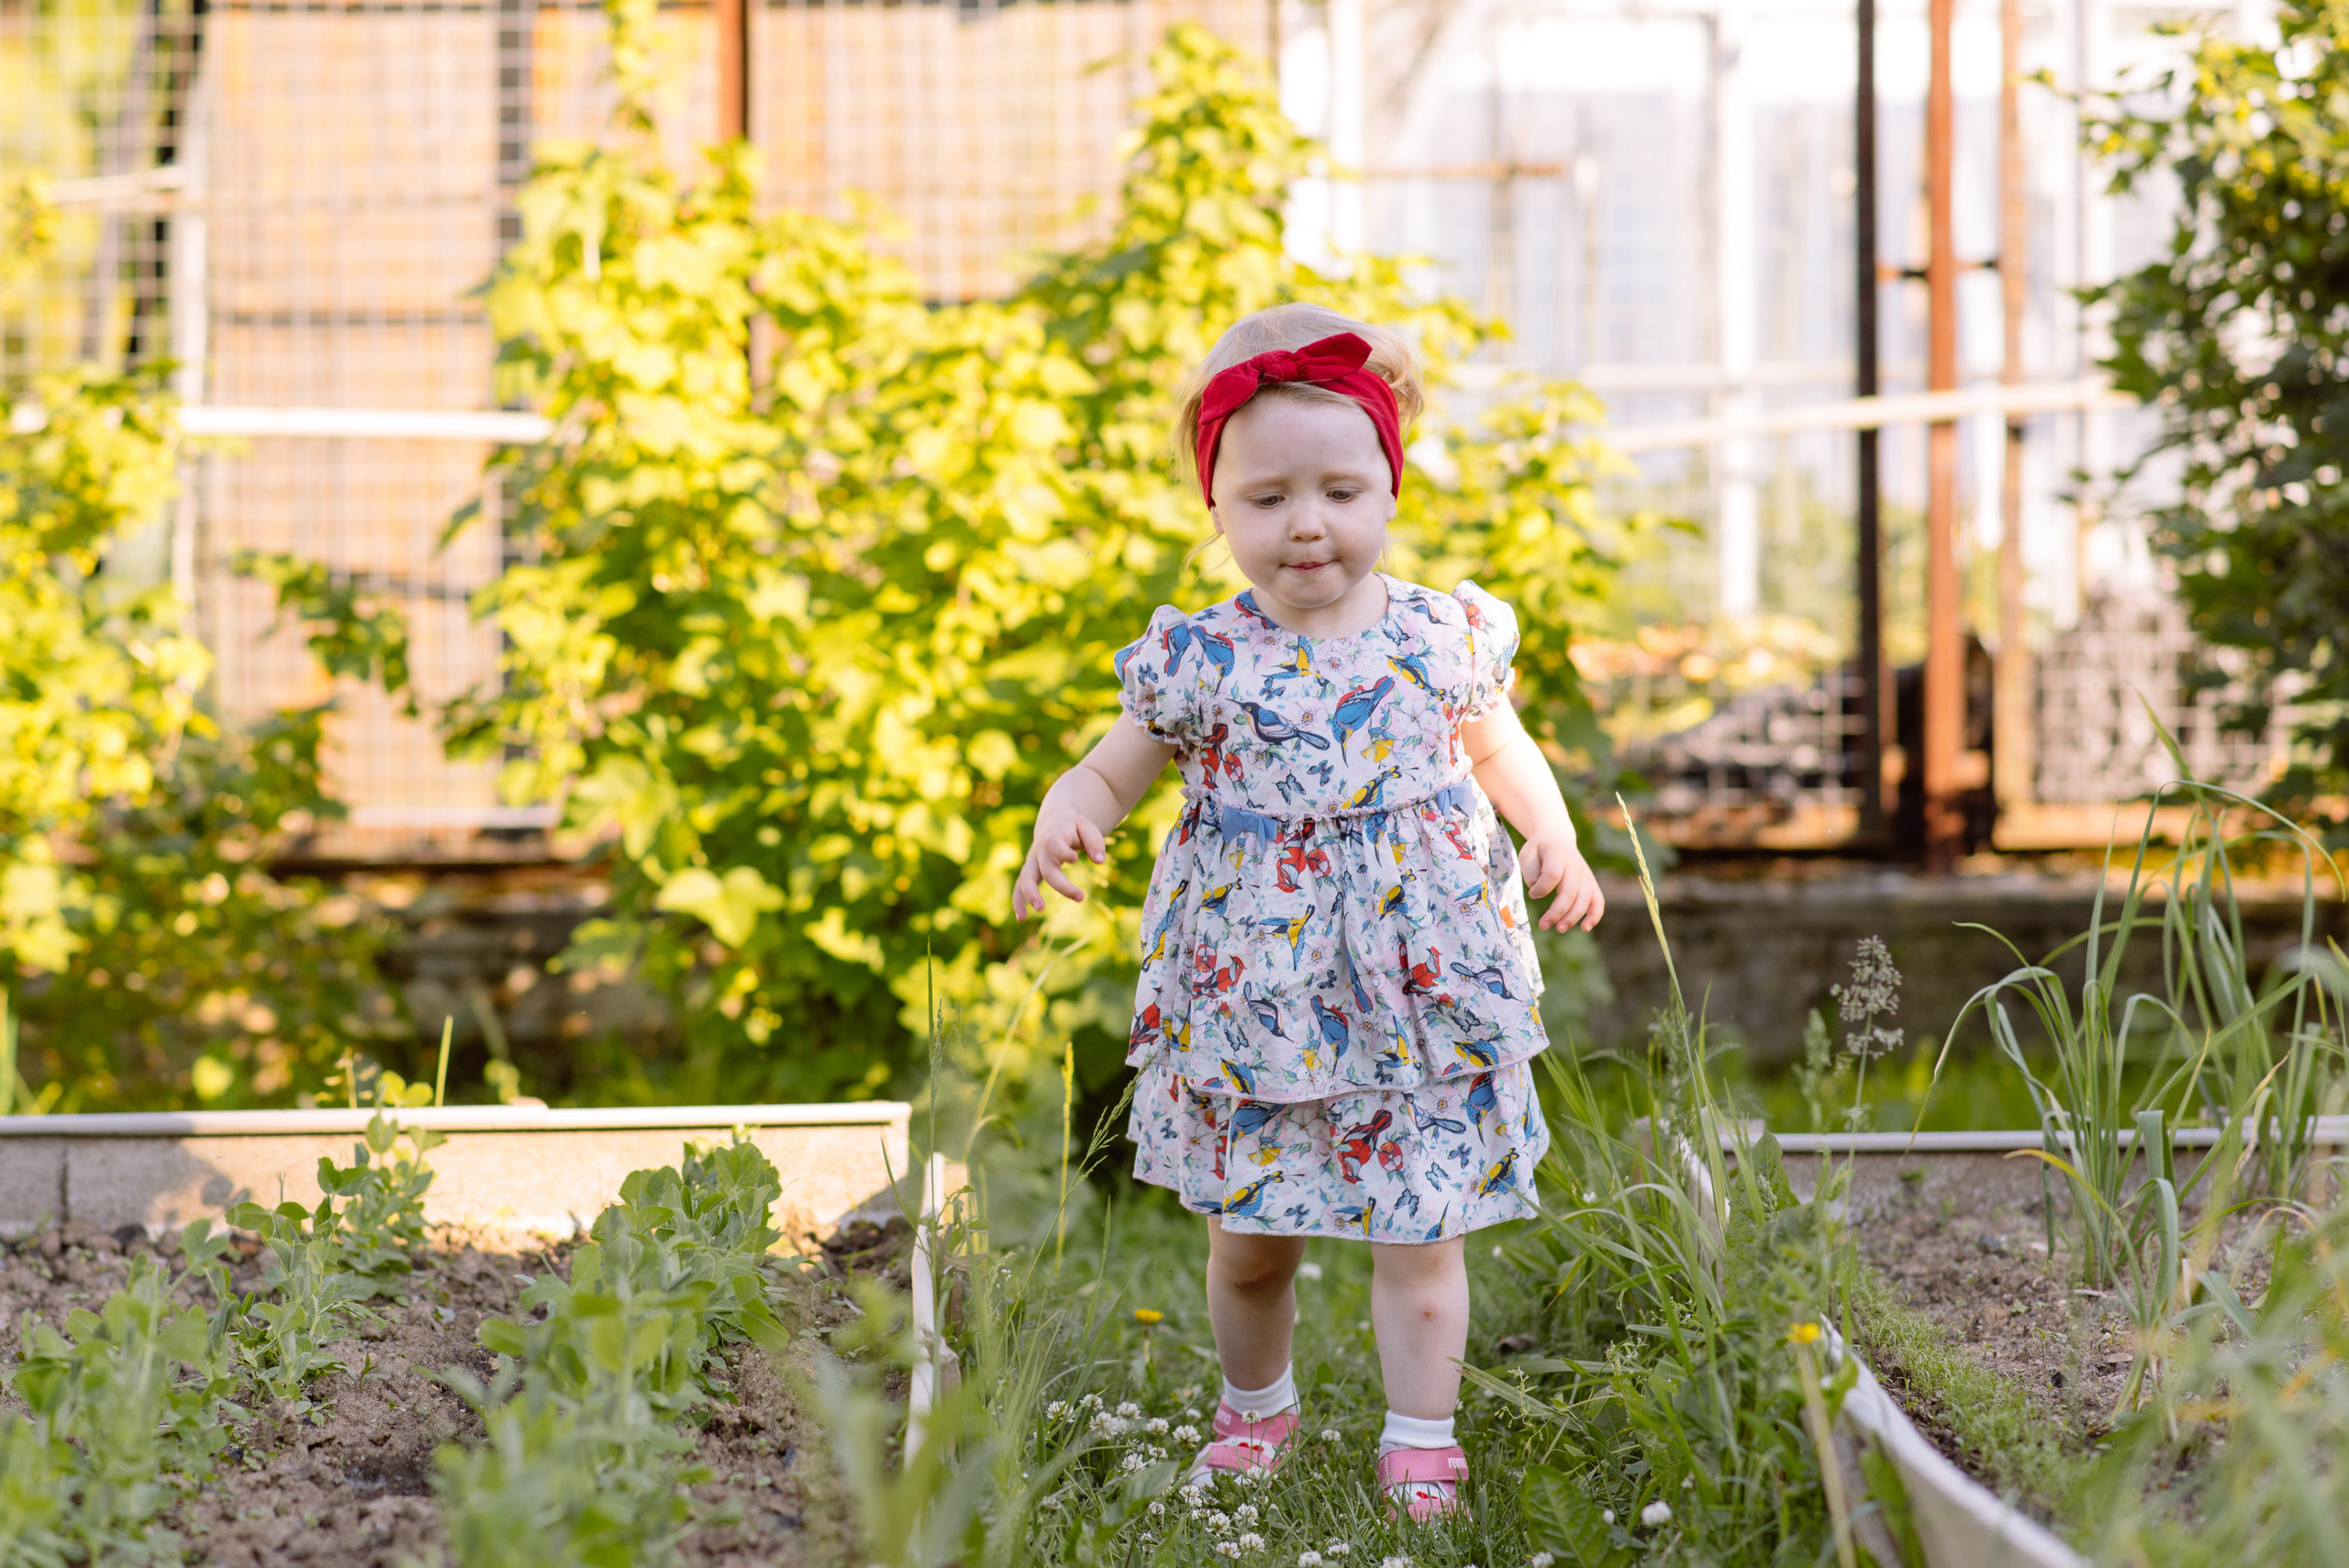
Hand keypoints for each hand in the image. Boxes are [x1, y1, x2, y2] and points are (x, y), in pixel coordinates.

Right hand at [1012, 804, 1107, 919]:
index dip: (1062, 851)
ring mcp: (1032, 862)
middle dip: (1062, 884)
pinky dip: (1018, 902)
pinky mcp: (1029, 872)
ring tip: (1040, 909)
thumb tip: (1100, 861)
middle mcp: (1040, 850)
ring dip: (1030, 894)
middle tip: (1081, 897)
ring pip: (1026, 878)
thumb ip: (1095, 842)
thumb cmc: (1074, 827)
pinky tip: (1021, 918)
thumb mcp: (1087, 827)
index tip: (1075, 858)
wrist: (1053, 822)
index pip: (1053, 843)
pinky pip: (1019, 887)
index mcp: (1053, 836)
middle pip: (1046, 869)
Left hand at [1520, 836, 1604, 931]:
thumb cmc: (1539, 850)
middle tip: (1543, 925)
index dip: (1542, 889)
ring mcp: (1585, 874)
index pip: (1553, 875)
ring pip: (1584, 899)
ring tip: (1559, 929)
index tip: (1532, 894)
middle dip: (1557, 912)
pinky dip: (1594, 915)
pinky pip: (1598, 900)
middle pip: (1570, 891)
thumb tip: (1538, 893)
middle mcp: (1575, 865)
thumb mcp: (1527, 854)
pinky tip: (1585, 928)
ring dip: (1573, 917)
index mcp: (1557, 855)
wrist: (1556, 839)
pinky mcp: (1591, 883)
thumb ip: (1531, 873)